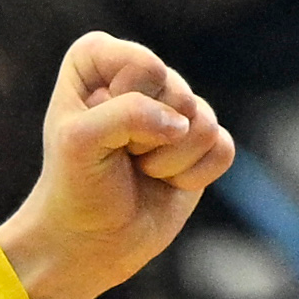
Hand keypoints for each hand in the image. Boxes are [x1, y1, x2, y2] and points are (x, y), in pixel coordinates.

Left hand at [0, 32, 232, 298]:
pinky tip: (166, 181)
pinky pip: (223, 149)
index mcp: (98, 59)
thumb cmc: (75, 185)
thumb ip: (126, 115)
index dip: (123, 106)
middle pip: (177, 94)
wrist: (89, 239)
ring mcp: (175, 107)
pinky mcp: (203, 141)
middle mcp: (141, 75)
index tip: (93, 129)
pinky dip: (192, 176)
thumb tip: (183, 124)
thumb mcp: (79, 142)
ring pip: (204, 122)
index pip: (143, 67)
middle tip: (118, 155)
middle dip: (146, 138)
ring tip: (138, 169)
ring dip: (168, 161)